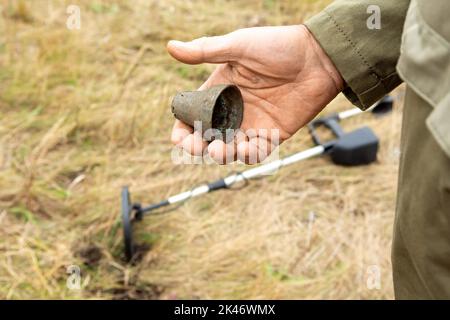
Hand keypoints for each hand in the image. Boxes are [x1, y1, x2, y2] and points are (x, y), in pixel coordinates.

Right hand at [167, 25, 343, 163]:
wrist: (319, 58)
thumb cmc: (279, 46)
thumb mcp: (238, 46)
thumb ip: (205, 51)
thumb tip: (170, 47)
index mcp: (219, 90)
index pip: (192, 115)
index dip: (183, 129)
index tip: (180, 136)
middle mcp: (233, 110)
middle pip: (207, 137)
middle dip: (198, 147)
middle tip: (199, 146)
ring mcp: (252, 123)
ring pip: (229, 149)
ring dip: (222, 154)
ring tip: (222, 149)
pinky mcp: (272, 134)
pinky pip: (256, 152)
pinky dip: (248, 155)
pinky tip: (246, 148)